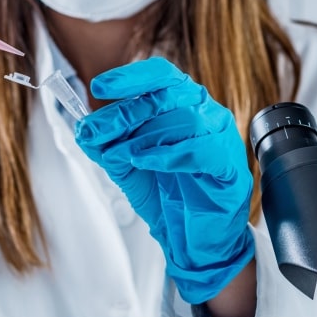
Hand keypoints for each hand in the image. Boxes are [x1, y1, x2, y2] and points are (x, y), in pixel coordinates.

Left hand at [75, 57, 254, 303]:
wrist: (194, 240)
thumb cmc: (170, 198)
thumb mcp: (128, 168)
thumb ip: (108, 148)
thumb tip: (84, 130)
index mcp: (185, 106)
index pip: (161, 75)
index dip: (130, 78)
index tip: (99, 87)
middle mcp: (206, 115)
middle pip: (167, 96)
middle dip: (125, 113)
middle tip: (96, 130)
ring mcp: (223, 138)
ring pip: (186, 119)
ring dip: (145, 136)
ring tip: (122, 153)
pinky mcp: (232, 166)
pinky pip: (202, 150)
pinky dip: (169, 154)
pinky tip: (146, 161)